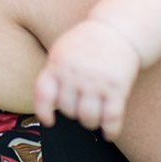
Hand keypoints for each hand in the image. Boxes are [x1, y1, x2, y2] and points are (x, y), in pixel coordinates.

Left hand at [34, 18, 140, 139]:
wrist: (117, 29)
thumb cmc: (88, 42)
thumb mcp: (63, 50)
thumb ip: (54, 73)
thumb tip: (50, 104)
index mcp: (58, 64)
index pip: (43, 94)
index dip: (43, 111)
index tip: (48, 121)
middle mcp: (75, 74)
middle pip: (68, 110)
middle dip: (74, 114)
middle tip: (81, 109)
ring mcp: (95, 81)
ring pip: (88, 118)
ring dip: (91, 123)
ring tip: (94, 118)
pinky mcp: (116, 87)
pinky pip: (111, 118)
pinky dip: (110, 130)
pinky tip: (109, 133)